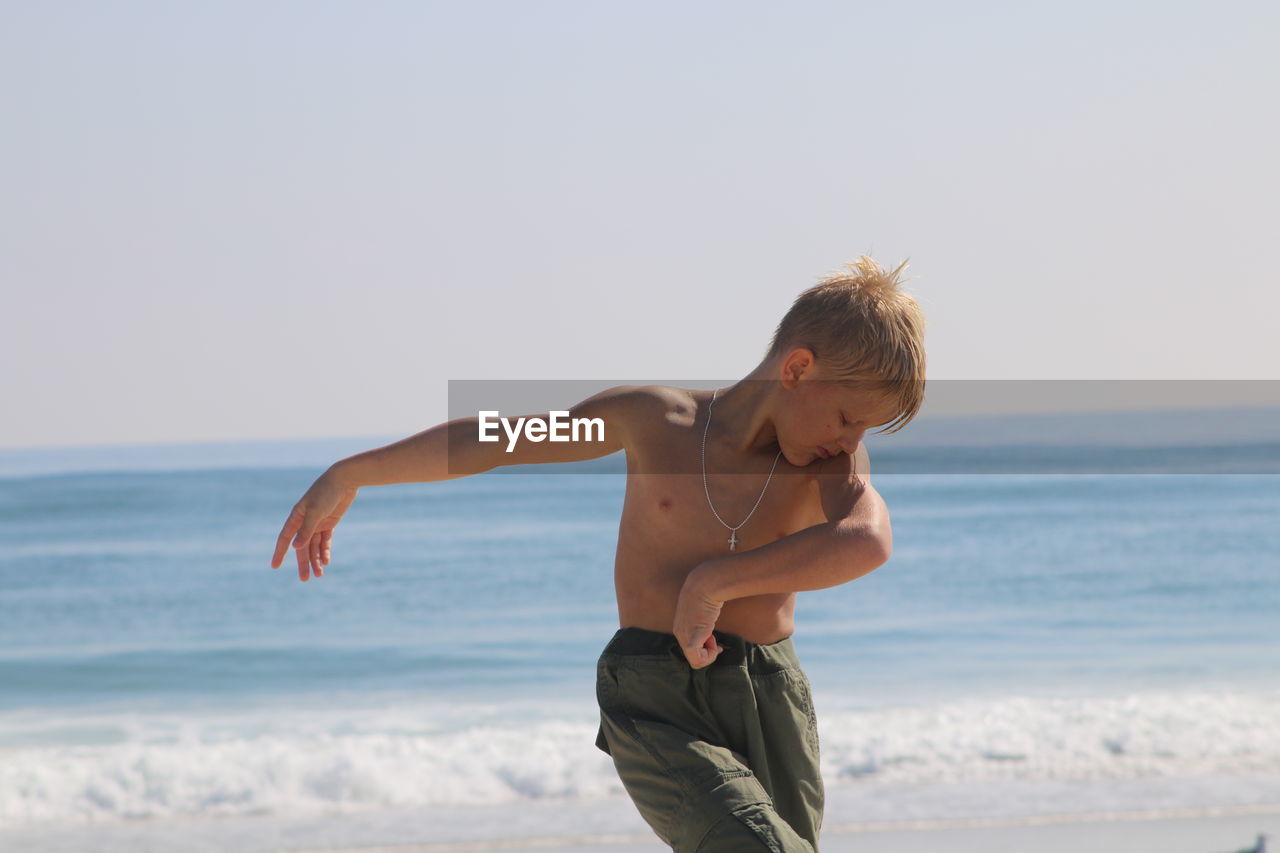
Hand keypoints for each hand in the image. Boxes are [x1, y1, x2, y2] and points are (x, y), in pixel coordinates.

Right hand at [270, 466, 359, 581]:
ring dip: (316, 560)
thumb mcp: (316, 512)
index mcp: (296, 517)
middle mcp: (305, 521)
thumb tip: (295, 548)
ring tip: (319, 575)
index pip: (285, 538)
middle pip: (302, 547)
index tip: (275, 566)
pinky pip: (324, 541)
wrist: (344, 479)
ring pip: (314, 546)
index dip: (280, 553)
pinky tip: (326, 562)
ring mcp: (317, 522)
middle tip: (304, 580)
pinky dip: (325, 551)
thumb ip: (306, 530)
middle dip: (303, 563)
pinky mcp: (329, 523)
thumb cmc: (327, 492)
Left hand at [673, 563, 726, 668]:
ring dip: (710, 654)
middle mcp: (679, 633)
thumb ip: (701, 615)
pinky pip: (698, 660)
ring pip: (696, 661)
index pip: (689, 646)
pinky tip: (714, 643)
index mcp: (681, 625)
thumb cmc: (707, 592)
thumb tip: (710, 616)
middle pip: (692, 655)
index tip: (714, 640)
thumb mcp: (702, 606)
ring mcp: (683, 638)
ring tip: (714, 639)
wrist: (704, 586)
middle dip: (707, 652)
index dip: (703, 647)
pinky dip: (710, 656)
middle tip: (716, 642)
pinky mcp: (690, 640)